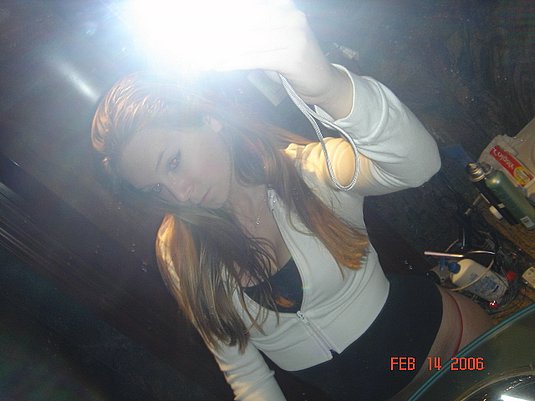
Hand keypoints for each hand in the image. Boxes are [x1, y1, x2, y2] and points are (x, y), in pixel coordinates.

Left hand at [207, 0, 351, 113]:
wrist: (325, 82)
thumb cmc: (294, 60)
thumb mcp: (275, 39)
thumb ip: (252, 33)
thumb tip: (217, 33)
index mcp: (284, 7)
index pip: (250, 6)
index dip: (225, 12)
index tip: (199, 16)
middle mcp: (290, 17)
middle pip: (245, 21)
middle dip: (217, 31)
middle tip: (193, 38)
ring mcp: (294, 36)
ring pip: (247, 41)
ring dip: (221, 50)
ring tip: (200, 55)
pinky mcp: (292, 58)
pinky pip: (255, 58)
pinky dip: (233, 62)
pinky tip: (217, 66)